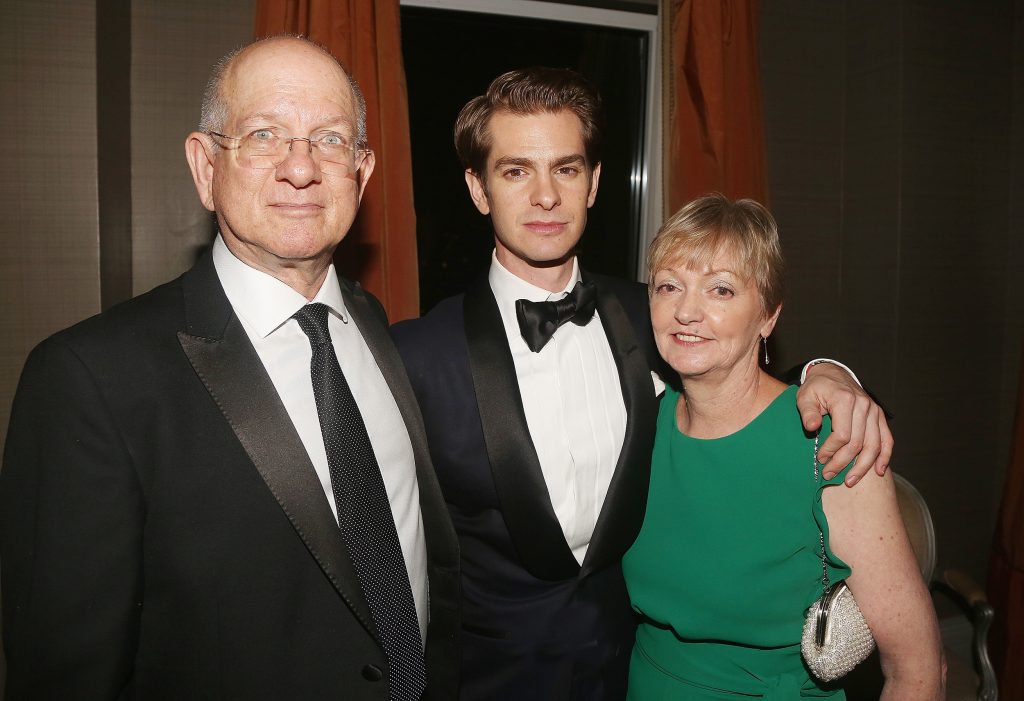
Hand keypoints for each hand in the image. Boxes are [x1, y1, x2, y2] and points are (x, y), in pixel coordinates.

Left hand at [796, 363, 892, 484]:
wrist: (832, 374)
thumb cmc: (816, 388)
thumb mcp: (805, 396)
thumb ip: (807, 412)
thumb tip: (812, 428)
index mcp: (845, 400)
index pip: (842, 435)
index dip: (831, 451)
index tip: (820, 459)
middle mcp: (864, 405)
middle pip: (858, 443)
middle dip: (843, 463)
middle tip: (829, 474)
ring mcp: (874, 411)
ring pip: (874, 445)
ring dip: (863, 466)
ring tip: (850, 480)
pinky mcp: (879, 416)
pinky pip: (887, 439)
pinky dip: (884, 456)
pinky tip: (879, 471)